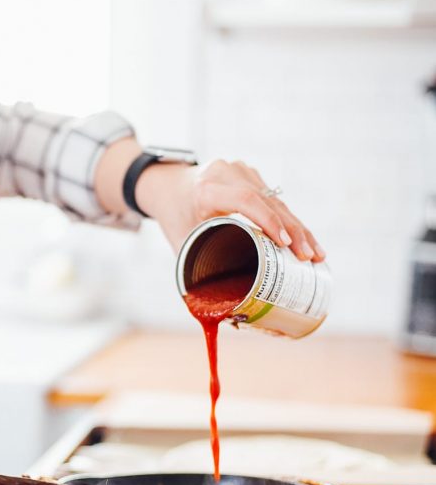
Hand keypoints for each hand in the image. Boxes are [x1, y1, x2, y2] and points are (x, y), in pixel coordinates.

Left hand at [136, 158, 325, 258]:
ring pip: (277, 201)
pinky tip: (307, 240)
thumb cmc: (175, 216)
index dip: (269, 222)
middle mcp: (228, 174)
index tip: (287, 245)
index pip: (245, 200)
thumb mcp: (181, 240)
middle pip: (268, 202)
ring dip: (299, 228)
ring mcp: (243, 172)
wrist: (168, 185)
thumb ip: (197, 270)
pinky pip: (276, 200)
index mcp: (207, 189)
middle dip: (293, 232)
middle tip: (310, 259)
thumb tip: (221, 312)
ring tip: (316, 255)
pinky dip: (291, 221)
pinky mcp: (253, 177)